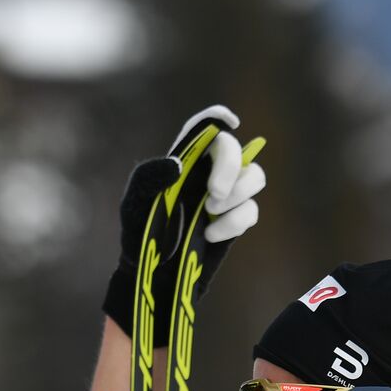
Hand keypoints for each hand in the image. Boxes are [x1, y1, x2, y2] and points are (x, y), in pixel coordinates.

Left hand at [102, 105, 265, 342]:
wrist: (151, 272)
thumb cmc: (138, 233)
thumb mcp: (134, 203)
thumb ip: (149, 177)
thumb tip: (177, 164)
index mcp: (183, 161)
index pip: (204, 128)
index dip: (218, 119)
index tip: (229, 123)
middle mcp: (207, 173)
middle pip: (237, 150)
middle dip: (230, 168)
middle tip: (213, 194)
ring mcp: (225, 196)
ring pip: (255, 177)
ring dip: (238, 193)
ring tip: (210, 213)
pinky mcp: (235, 220)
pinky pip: (251, 210)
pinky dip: (234, 222)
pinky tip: (211, 235)